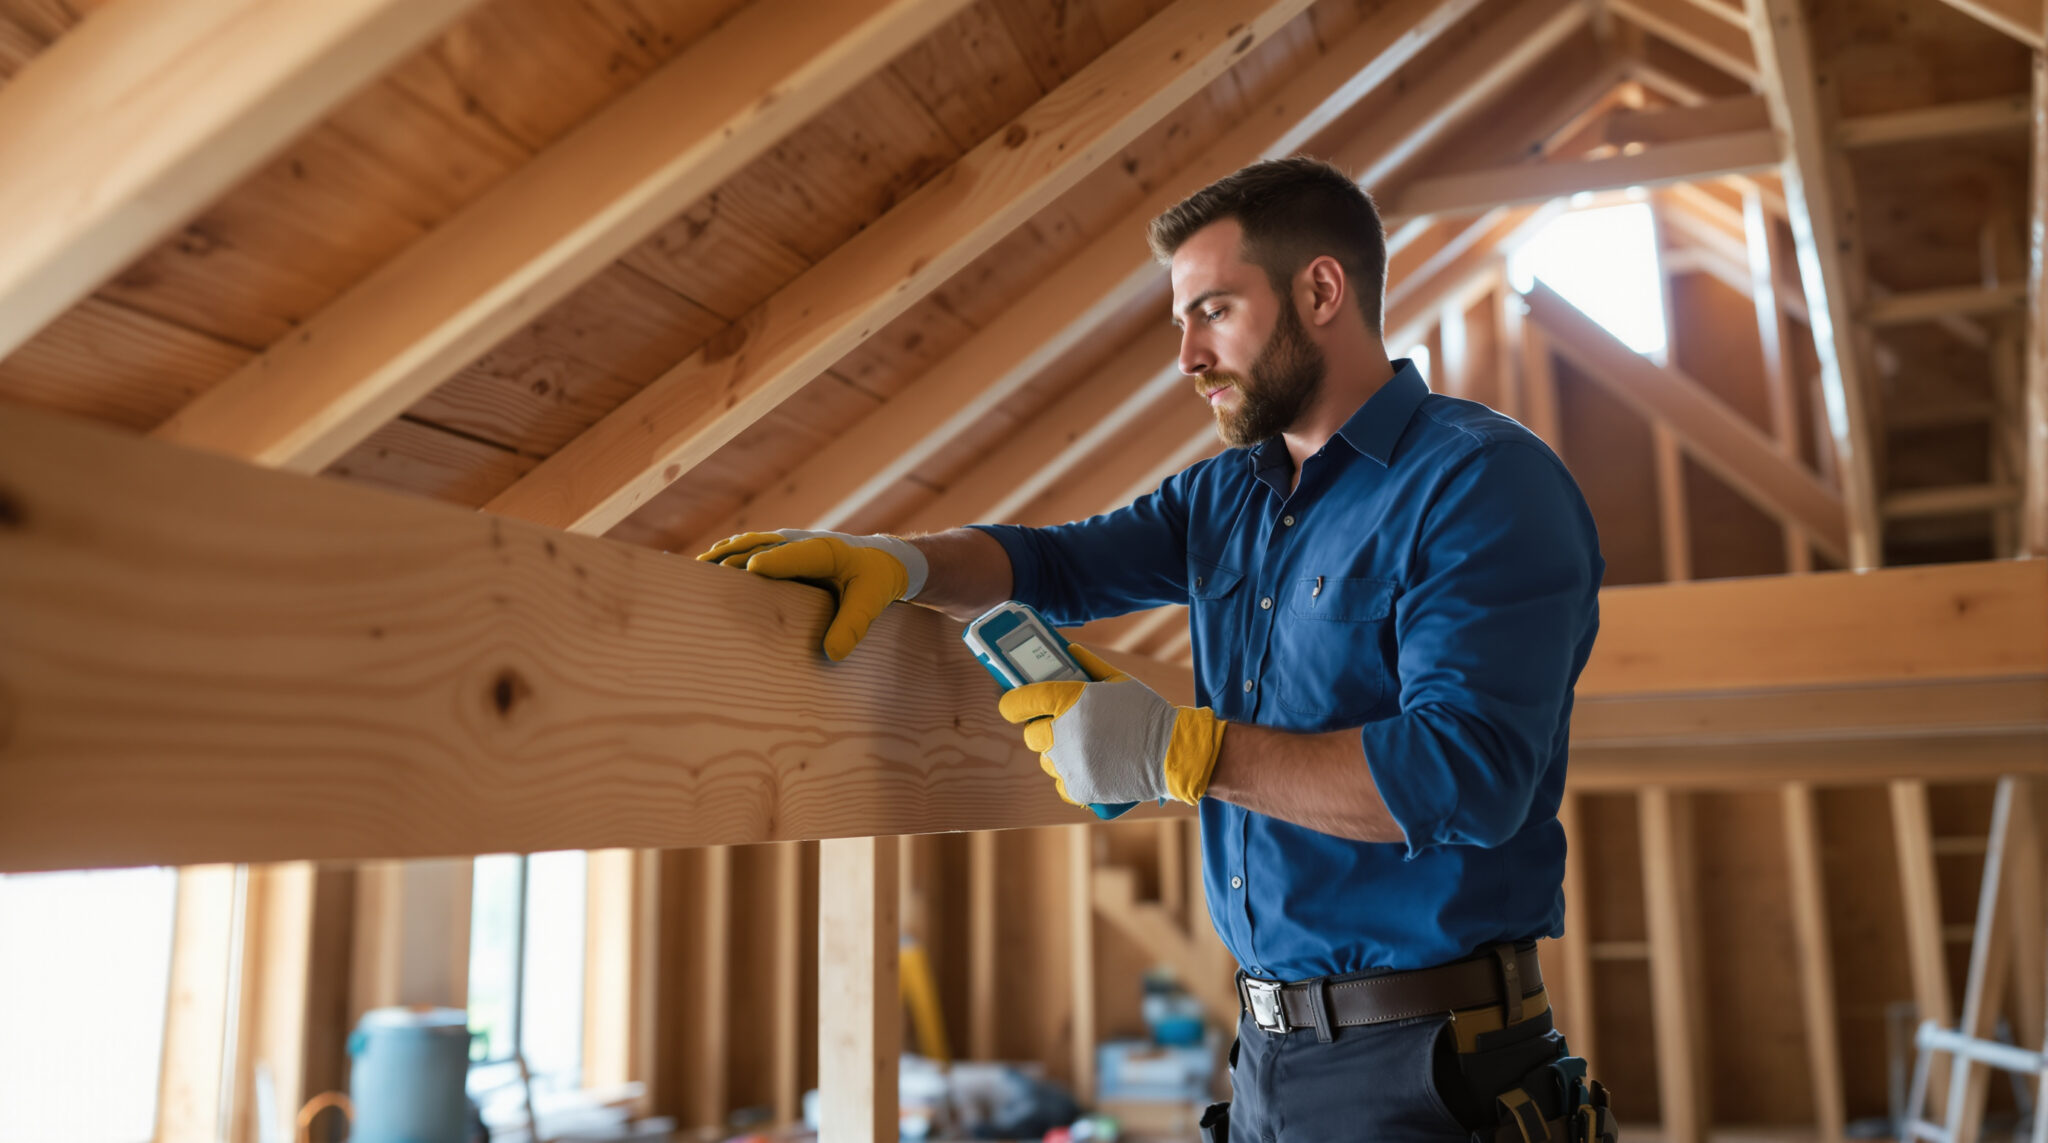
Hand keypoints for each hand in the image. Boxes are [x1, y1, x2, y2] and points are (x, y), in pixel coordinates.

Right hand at [698, 529, 928, 660]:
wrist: (886, 559)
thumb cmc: (879, 579)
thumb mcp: (873, 602)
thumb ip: (853, 626)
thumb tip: (831, 655)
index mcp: (826, 551)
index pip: (795, 554)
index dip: (774, 560)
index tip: (750, 569)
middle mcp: (804, 542)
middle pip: (763, 545)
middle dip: (736, 556)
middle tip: (706, 571)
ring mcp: (793, 544)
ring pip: (754, 543)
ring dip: (727, 553)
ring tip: (699, 568)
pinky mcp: (787, 551)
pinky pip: (755, 548)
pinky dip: (733, 554)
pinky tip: (714, 566)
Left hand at [998, 644, 1225, 805]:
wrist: (1172, 753)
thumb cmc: (1146, 713)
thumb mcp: (1120, 680)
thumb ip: (1089, 665)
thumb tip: (1068, 649)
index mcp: (1070, 701)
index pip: (1020, 702)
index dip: (1012, 703)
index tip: (1014, 705)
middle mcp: (1063, 733)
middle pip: (1030, 734)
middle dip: (1042, 729)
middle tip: (1063, 727)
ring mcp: (1070, 763)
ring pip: (1045, 760)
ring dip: (1058, 754)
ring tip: (1085, 749)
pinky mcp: (1078, 788)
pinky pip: (1059, 783)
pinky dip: (1071, 777)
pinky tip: (1089, 768)